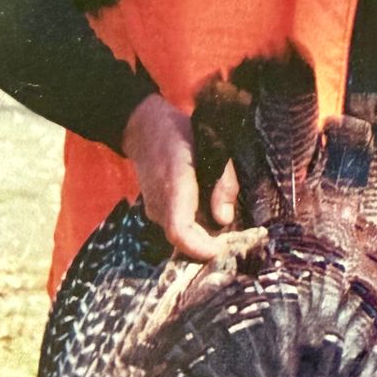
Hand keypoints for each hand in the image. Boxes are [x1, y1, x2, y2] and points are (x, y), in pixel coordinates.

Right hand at [121, 94, 238, 258]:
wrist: (144, 127)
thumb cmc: (183, 134)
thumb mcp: (215, 149)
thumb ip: (223, 184)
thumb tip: (224, 219)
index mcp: (175, 186)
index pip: (179, 231)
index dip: (199, 248)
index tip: (220, 249)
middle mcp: (159, 203)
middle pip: (183, 240)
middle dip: (207, 245)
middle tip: (232, 240)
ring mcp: (153, 208)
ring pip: (179, 236)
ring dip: (201, 237)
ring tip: (223, 228)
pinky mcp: (154, 209)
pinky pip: (176, 226)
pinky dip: (193, 228)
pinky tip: (209, 218)